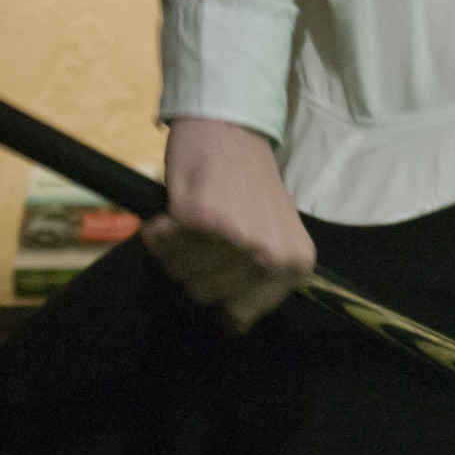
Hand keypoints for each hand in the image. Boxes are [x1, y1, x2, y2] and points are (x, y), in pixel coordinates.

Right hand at [142, 116, 314, 329]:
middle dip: (195, 269)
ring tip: (194, 220)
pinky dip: (158, 230)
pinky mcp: (198, 216)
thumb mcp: (275, 237)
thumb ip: (262, 281)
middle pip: (205, 295)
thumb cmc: (251, 185)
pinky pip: (161, 245)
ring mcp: (235, 236)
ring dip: (176, 250)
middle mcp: (269, 254)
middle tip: (207, 234)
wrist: (233, 129)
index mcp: (295, 264)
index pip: (242, 315)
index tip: (219, 270)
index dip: (220, 297)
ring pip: (180, 274)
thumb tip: (234, 325)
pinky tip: (175, 211)